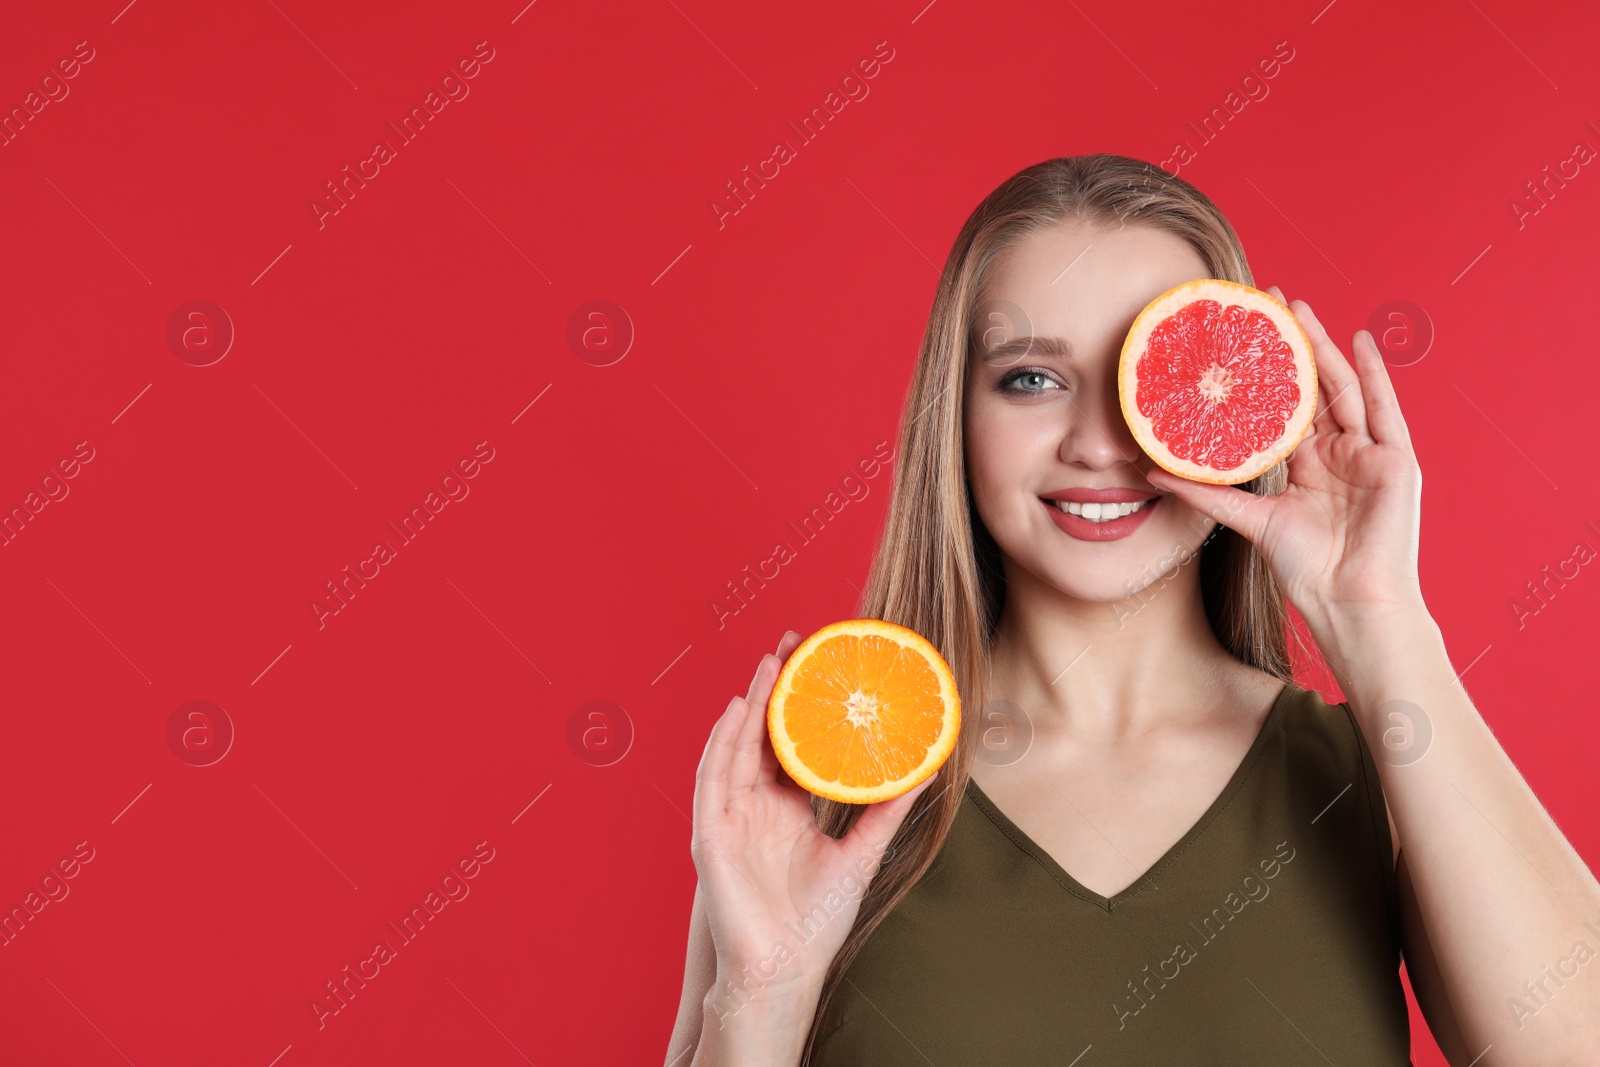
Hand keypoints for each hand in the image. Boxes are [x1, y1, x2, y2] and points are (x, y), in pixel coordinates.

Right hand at [691, 630, 934, 1005]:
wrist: (785, 971)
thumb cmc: (816, 921)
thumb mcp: (862, 852)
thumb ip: (888, 810)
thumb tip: (929, 769)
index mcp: (785, 809)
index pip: (789, 743)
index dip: (800, 704)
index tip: (819, 663)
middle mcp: (755, 807)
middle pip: (760, 734)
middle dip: (773, 688)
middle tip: (793, 642)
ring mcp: (730, 818)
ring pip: (735, 747)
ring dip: (749, 703)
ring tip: (771, 663)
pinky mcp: (711, 835)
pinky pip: (713, 780)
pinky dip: (722, 743)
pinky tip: (738, 712)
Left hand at [1143, 287, 1425, 633]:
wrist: (1348, 602)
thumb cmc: (1305, 569)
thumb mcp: (1249, 521)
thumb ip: (1206, 493)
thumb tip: (1150, 472)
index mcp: (1306, 465)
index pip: (1282, 406)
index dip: (1265, 372)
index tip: (1240, 337)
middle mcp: (1337, 453)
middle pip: (1313, 387)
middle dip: (1292, 345)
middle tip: (1267, 303)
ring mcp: (1368, 454)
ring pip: (1343, 388)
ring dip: (1323, 347)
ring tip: (1300, 310)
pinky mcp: (1395, 461)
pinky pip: (1385, 409)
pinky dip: (1374, 374)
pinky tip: (1360, 342)